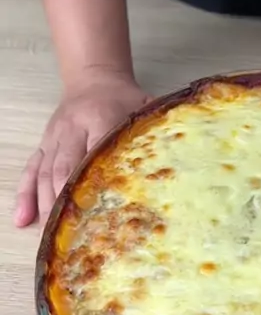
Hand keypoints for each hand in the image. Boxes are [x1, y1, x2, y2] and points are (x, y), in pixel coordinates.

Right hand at [15, 72, 150, 227]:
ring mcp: (55, 137)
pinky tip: (23, 219)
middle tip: (71, 235)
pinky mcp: (44, 144)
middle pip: (65, 168)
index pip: (96, 151)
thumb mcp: (144, 108)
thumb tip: (182, 158)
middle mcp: (73, 128)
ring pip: (46, 173)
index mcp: (101, 117)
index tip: (99, 211)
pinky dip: (25, 195)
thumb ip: (156, 130)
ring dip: (46, 205)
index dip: (94, 181)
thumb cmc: (125, 99)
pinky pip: (31, 170)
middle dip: (66, 203)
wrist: (94, 77)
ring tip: (49, 237)